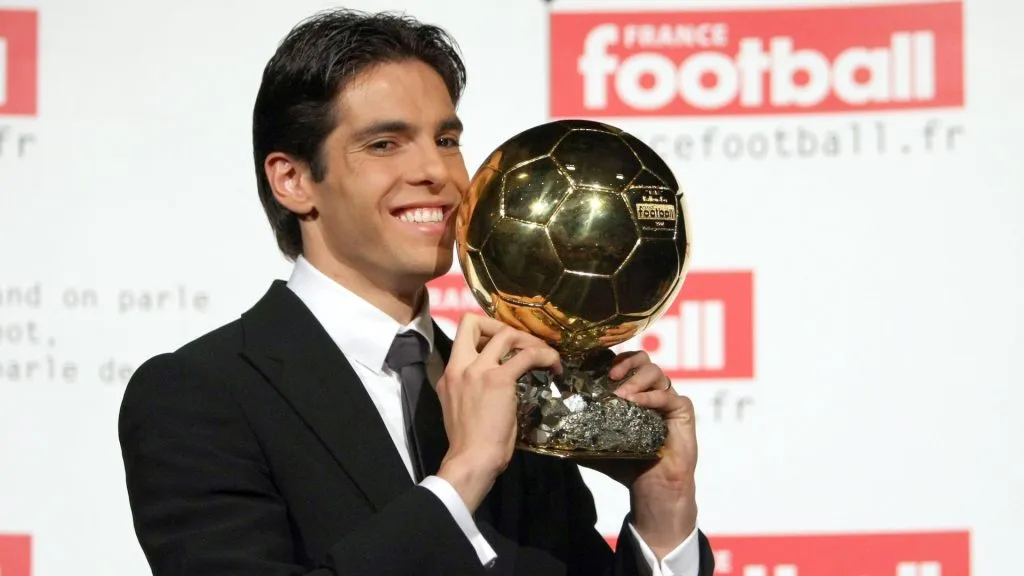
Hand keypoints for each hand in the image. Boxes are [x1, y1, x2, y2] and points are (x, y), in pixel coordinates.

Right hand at [434, 314, 561, 511]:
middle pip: (473, 321)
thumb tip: (492, 384)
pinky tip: (554, 365)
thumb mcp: (460, 407)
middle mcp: (459, 366)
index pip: (462, 337)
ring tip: (543, 354)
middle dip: (499, 324)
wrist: (472, 459)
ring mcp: (478, 370)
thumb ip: (470, 389)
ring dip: (528, 340)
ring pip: (505, 333)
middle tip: (521, 341)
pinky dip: (545, 355)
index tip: (502, 345)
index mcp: (449, 374)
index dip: (484, 334)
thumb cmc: (469, 443)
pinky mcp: (499, 379)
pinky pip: (527, 355)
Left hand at [578, 351, 698, 558]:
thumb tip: (545, 428)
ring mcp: (668, 399)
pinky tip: (636, 403)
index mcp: (632, 392)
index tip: (594, 367)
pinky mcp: (682, 411)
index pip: (624, 363)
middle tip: (610, 377)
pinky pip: (669, 395)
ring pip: (656, 372)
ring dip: (636, 379)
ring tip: (621, 394)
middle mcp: (651, 391)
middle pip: (643, 358)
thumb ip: (577, 431)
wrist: (651, 488)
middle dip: (625, 362)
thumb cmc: (626, 464)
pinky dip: (651, 397)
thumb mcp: (596, 444)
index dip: (611, 359)